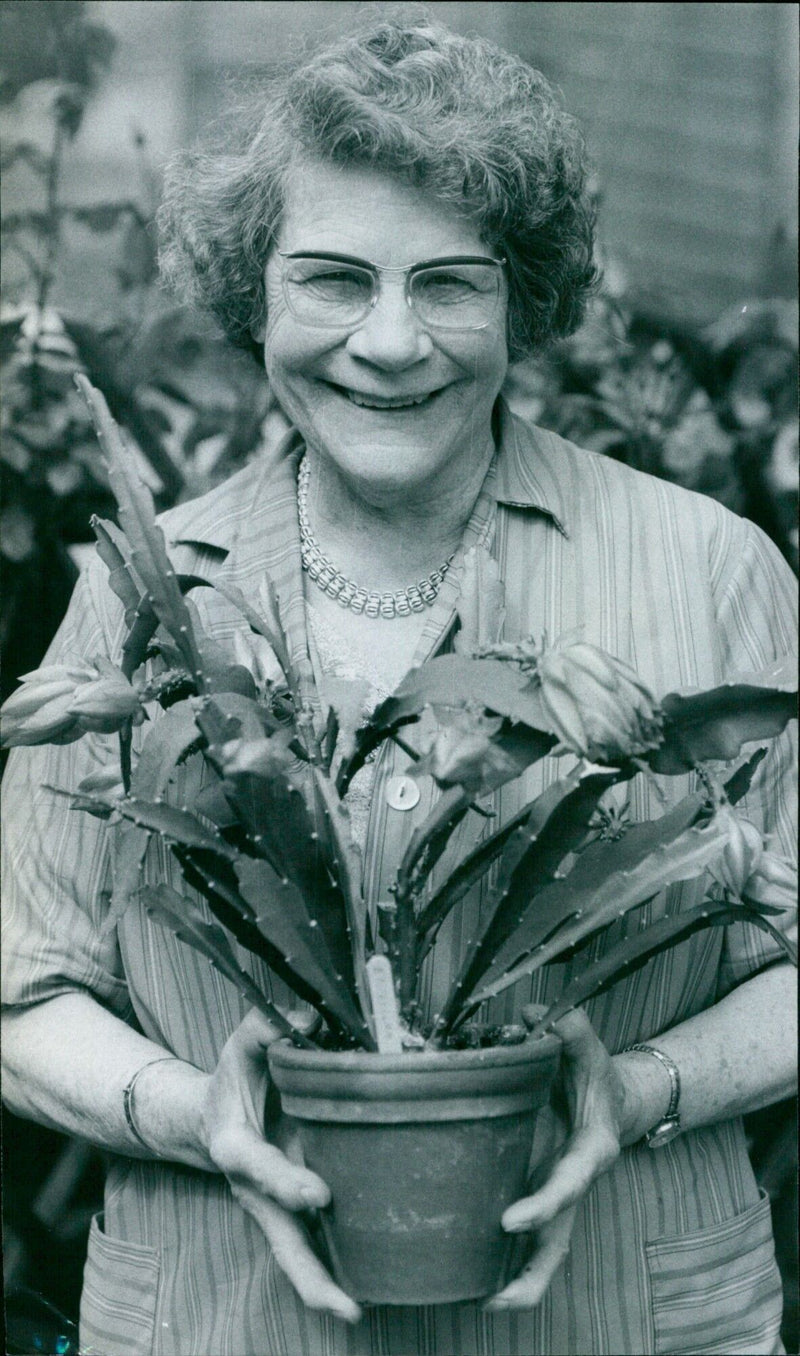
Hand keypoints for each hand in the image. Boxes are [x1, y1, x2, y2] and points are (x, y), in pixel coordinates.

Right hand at [202, 1008, 360, 1323]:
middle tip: (346, 1302)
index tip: (320, 1195)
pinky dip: (340, 1269)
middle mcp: (255, 1188)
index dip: (286, 1182)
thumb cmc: (238, 1076)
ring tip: (357, 1312)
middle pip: (280, 1240)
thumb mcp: (244, 1044)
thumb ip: (267, 1027)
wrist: (216, 1114)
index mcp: (236, 1146)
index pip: (259, 1167)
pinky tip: (373, 1287)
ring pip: (297, 1256)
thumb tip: (306, 1019)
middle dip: (310, 1272)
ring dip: (324, 1286)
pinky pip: (317, 1245)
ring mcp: (276, 1208)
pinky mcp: (296, 1211)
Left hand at [486, 1007, 625, 1311]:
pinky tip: (471, 1280)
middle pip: (559, 1243)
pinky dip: (505, 1266)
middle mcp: (574, 1183)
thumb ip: (570, 1030)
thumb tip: (535, 1016)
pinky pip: (526, 1244)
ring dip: (517, 1285)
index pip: (568, 1185)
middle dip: (531, 1274)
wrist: (607, 1096)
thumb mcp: (587, 1046)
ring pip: (544, 1257)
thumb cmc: (592, 1072)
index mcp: (590, 1151)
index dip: (542, 1205)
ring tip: (479, 1303)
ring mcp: (556, 1199)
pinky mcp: (540, 1202)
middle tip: (495, 1296)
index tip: (509, 1222)